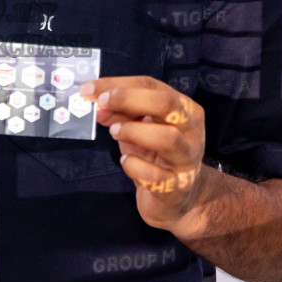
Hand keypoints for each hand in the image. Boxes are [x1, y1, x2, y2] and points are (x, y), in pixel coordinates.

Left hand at [82, 76, 207, 231]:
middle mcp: (191, 130)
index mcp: (184, 108)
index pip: (152, 85)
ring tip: (115, 132)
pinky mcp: (177, 187)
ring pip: (167, 138)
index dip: (118, 84)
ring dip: (134, 131)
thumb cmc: (156, 155)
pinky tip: (126, 162)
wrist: (178, 197)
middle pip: (166, 104)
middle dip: (128, 99)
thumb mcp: (138, 127)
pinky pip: (155, 175)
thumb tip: (97, 103)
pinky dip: (134, 166)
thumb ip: (119, 112)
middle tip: (102, 104)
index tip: (90, 89)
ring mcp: (187, 159)